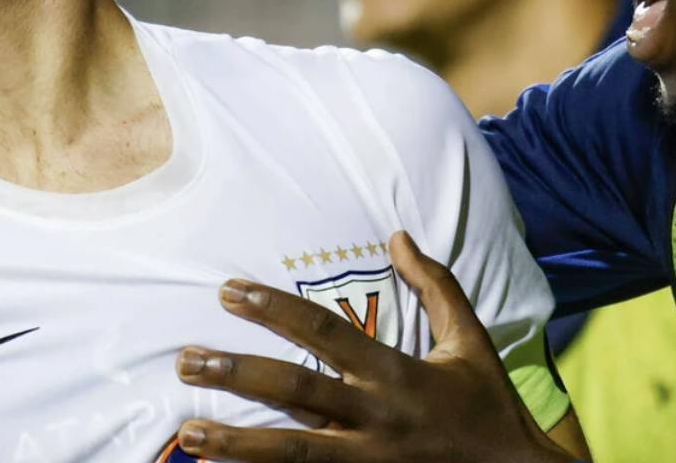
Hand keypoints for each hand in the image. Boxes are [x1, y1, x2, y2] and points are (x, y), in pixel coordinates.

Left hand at [173, 230, 579, 461]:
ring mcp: (370, 462)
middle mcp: (377, 418)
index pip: (325, 333)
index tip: (229, 291)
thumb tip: (398, 236)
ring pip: (293, 454)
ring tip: (188, 433)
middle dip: (237, 374)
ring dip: (237, 444)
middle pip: (296, 393)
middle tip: (185, 360)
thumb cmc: (491, 408)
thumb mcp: (472, 341)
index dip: (275, 309)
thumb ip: (437, 287)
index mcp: (397, 374)